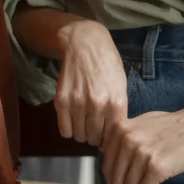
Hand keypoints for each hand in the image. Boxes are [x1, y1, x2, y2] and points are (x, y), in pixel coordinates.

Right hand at [50, 20, 129, 147]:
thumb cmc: (107, 65)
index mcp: (117, 103)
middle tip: (93, 128)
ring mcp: (78, 104)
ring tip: (83, 123)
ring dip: (81, 133)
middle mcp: (98, 106)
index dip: (109, 138)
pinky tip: (72, 120)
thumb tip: (113, 136)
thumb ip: (119, 112)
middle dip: (95, 137)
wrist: (85, 44)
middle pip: (95, 139)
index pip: (113, 136)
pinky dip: (68, 129)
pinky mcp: (62, 100)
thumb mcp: (121, 87)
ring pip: (79, 136)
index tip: (106, 134)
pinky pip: (64, 130)